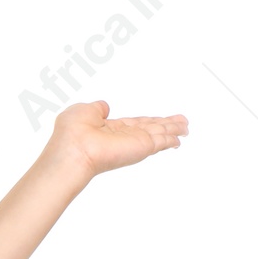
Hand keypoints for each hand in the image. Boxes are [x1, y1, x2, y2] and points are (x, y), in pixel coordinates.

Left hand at [46, 99, 187, 182]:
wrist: (74, 151)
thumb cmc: (71, 133)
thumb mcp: (83, 111)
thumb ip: (97, 108)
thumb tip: (104, 107)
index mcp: (111, 129)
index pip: (135, 124)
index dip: (148, 121)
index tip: (158, 119)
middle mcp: (124, 137)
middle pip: (151, 129)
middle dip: (166, 125)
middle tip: (182, 123)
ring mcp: (134, 143)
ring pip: (159, 134)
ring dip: (173, 130)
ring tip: (186, 128)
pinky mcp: (142, 147)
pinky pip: (161, 141)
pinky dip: (171, 139)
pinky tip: (179, 139)